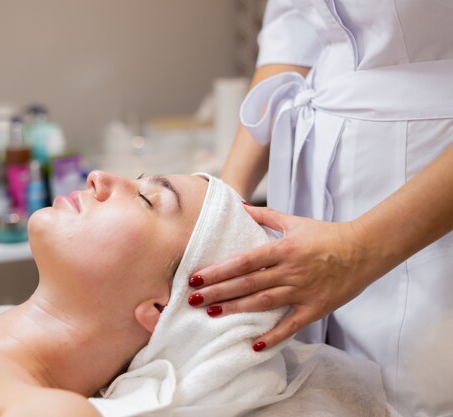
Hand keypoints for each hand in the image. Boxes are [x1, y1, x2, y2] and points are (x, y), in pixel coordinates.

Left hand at [188, 206, 376, 350]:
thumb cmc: (326, 234)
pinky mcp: (315, 308)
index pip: (243, 261)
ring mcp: (302, 290)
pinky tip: (254, 344)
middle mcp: (289, 270)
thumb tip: (240, 206)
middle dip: (218, 291)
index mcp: (282, 249)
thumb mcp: (293, 221)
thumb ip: (264, 216)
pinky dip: (274, 336)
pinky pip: (291, 325)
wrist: (365, 249)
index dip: (219, 270)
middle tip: (193, 299)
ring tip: (212, 314)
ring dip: (236, 309)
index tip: (196, 277)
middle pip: (247, 283)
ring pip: (263, 302)